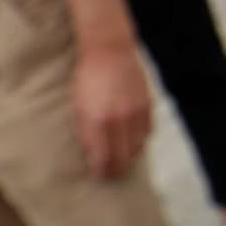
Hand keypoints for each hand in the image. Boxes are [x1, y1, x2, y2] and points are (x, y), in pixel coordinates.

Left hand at [70, 43, 152, 180]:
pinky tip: (132, 138)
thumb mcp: (78, 107)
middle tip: (111, 173)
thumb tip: (94, 154)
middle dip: (116, 170)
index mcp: (99, 122)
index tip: (99, 175)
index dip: (102, 172)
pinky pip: (147, 132)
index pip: (104, 160)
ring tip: (121, 156)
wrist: (109, 50)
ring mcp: (136, 112)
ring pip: (138, 147)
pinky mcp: (147, 104)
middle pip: (123, 159)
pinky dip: (140, 139)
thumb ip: (86, 133)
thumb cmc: (88, 77)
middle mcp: (120, 120)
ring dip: (129, 155)